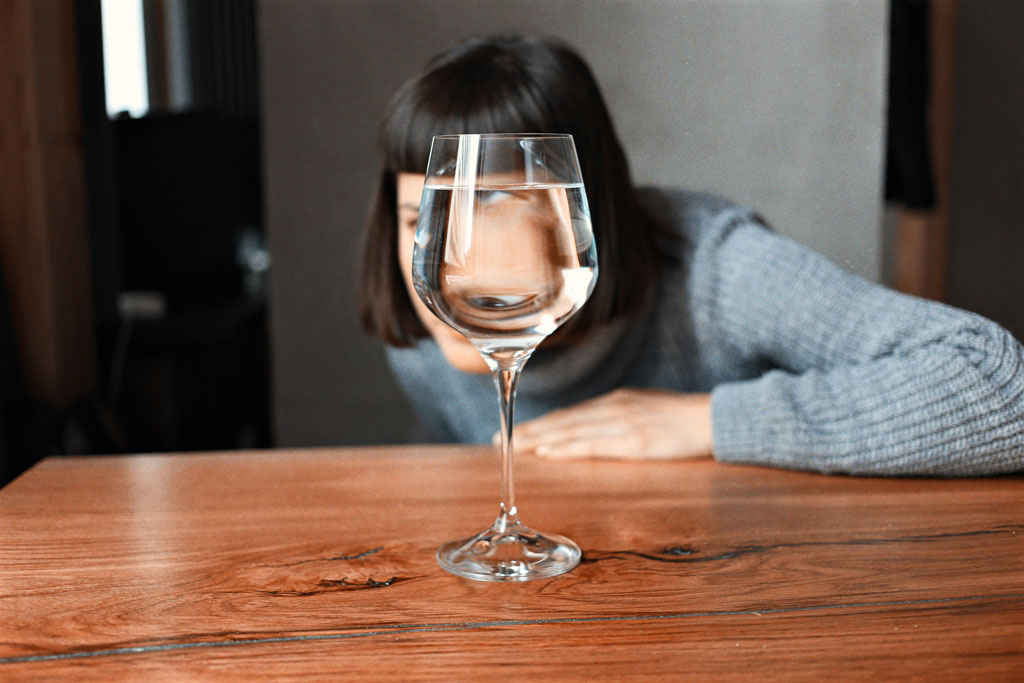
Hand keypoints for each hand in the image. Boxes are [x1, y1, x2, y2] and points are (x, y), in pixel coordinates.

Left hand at [512, 388, 713, 459]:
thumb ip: (620, 418)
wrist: (715, 418)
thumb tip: (595, 431)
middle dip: (530, 431)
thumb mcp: (646, 411)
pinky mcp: (632, 440)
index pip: (569, 415)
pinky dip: (565, 448)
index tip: (516, 431)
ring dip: (539, 440)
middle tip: (500, 439)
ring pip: (570, 432)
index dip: (542, 424)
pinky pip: (591, 445)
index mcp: (615, 401)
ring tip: (514, 448)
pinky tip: (547, 453)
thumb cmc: (684, 420)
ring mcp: (621, 423)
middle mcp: (612, 408)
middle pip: (562, 421)